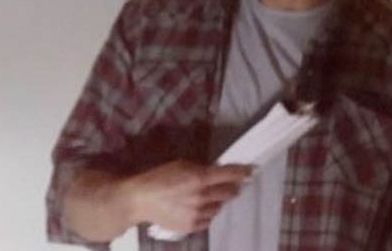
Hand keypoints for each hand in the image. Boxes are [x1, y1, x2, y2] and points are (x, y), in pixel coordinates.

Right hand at [123, 160, 252, 233]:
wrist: (140, 200)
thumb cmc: (161, 177)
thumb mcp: (183, 164)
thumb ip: (203, 168)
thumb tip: (220, 171)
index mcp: (200, 177)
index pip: (231, 174)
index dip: (243, 172)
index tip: (251, 170)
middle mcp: (202, 196)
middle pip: (230, 192)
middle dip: (231, 187)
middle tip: (228, 184)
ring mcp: (197, 213)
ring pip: (220, 207)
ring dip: (218, 201)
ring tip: (207, 197)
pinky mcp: (191, 226)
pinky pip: (209, 220)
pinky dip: (207, 213)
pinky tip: (198, 208)